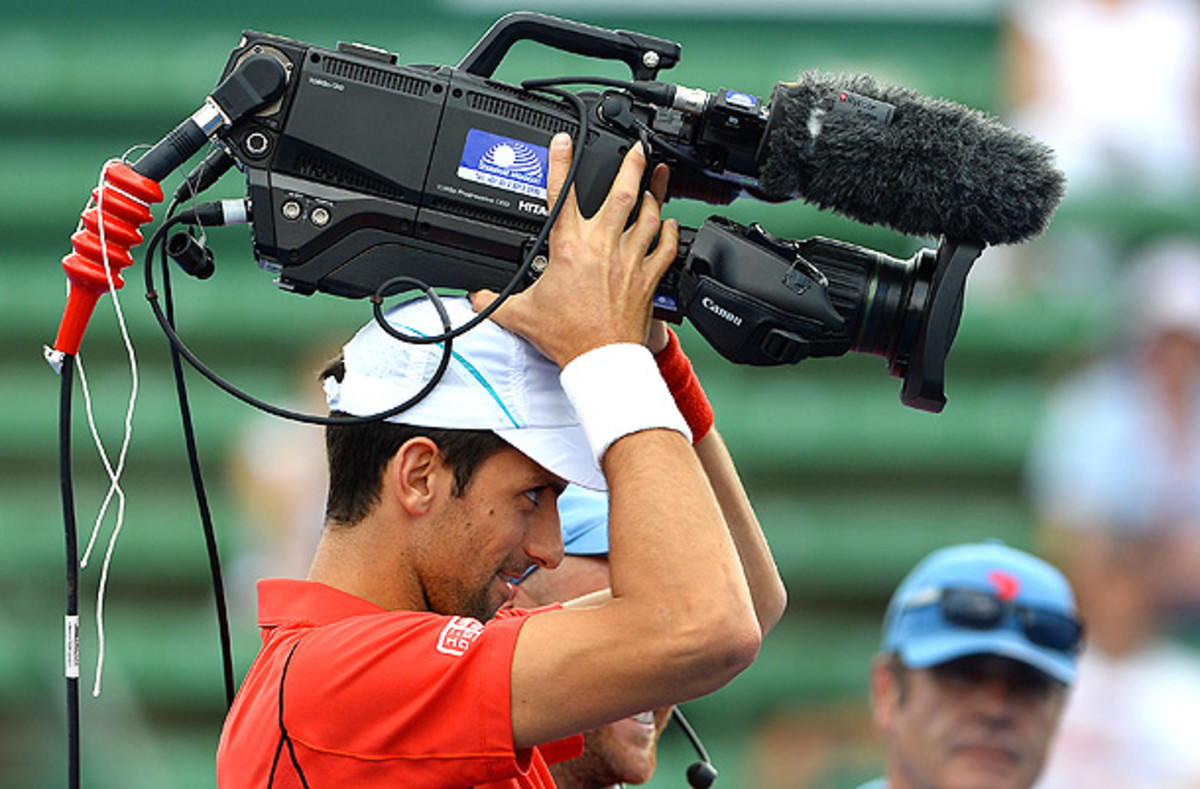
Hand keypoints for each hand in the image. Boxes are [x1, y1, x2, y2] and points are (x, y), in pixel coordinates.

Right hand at [471, 133, 677, 366]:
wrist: (600, 359)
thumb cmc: (568, 336)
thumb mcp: (521, 315)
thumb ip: (494, 302)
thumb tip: (475, 297)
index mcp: (569, 248)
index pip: (560, 196)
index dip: (559, 163)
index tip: (563, 141)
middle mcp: (602, 247)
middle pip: (621, 194)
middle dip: (631, 165)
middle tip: (637, 148)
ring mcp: (629, 260)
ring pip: (648, 215)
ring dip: (655, 192)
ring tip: (659, 175)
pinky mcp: (647, 278)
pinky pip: (664, 248)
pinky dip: (669, 232)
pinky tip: (670, 222)